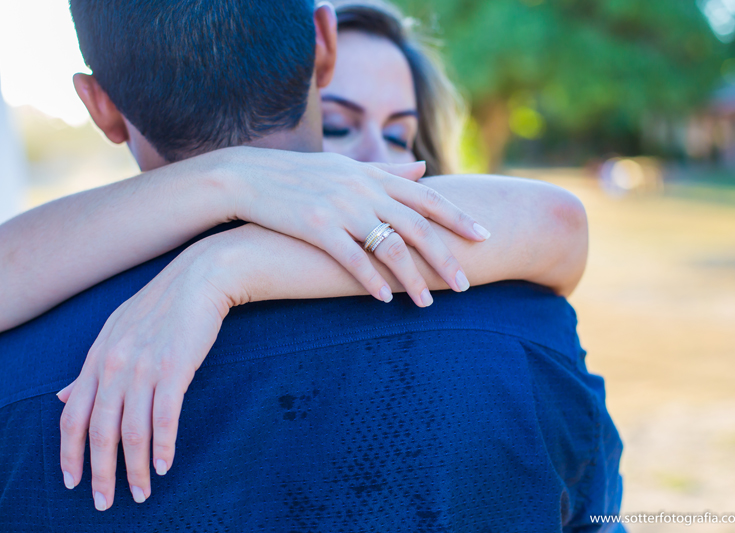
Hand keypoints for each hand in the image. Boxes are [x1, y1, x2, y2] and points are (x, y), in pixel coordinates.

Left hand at [57, 242, 231, 510]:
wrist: (201, 277)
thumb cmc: (162, 306)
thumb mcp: (114, 332)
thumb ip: (89, 368)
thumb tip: (60, 398)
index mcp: (98, 357)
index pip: (72, 415)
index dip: (70, 452)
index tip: (72, 482)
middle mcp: (115, 364)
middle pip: (100, 430)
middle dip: (101, 472)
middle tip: (105, 502)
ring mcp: (144, 366)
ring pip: (132, 429)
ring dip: (136, 467)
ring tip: (142, 493)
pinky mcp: (176, 367)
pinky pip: (165, 416)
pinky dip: (164, 445)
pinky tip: (166, 465)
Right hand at [220, 150, 489, 306]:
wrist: (249, 176)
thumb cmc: (302, 174)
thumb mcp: (348, 165)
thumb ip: (388, 169)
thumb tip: (423, 167)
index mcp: (374, 176)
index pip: (427, 197)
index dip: (459, 218)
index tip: (485, 237)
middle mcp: (364, 190)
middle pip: (417, 226)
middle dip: (445, 257)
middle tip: (466, 284)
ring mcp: (341, 207)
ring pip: (389, 246)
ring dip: (412, 278)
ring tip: (428, 303)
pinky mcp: (316, 227)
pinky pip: (352, 258)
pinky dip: (372, 280)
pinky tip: (385, 299)